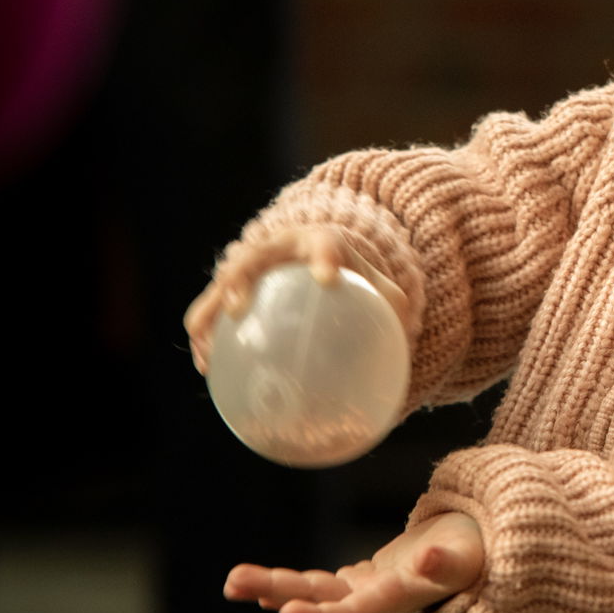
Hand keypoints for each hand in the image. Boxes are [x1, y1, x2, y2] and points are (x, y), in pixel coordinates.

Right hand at [183, 225, 411, 373]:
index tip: (327, 280)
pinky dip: (205, 336)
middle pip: (254, 256)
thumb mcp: (381, 288)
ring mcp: (250, 265)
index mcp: (320, 241)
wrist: (321, 257)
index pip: (325, 244)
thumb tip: (407, 354)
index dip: (324, 257)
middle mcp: (278, 248)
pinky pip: (211, 310)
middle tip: (239, 308)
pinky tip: (208, 370)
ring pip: (221, 283)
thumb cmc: (354, 276)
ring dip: (209, 312)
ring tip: (208, 351)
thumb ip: (394, 312)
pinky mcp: (232, 289)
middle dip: (241, 278)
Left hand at [223, 512, 484, 612]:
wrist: (488, 554)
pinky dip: (297, 582)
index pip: (351, 612)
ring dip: (275, 586)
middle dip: (276, 590)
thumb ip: (445, 562)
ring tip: (233, 580)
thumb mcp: (465, 555)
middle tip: (232, 582)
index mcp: (395, 598)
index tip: (284, 611)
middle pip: (318, 599)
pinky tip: (268, 585)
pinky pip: (325, 583)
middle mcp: (376, 600)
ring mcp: (370, 590)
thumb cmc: (480, 553)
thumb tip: (424, 561)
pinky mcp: (370, 578)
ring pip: (315, 590)